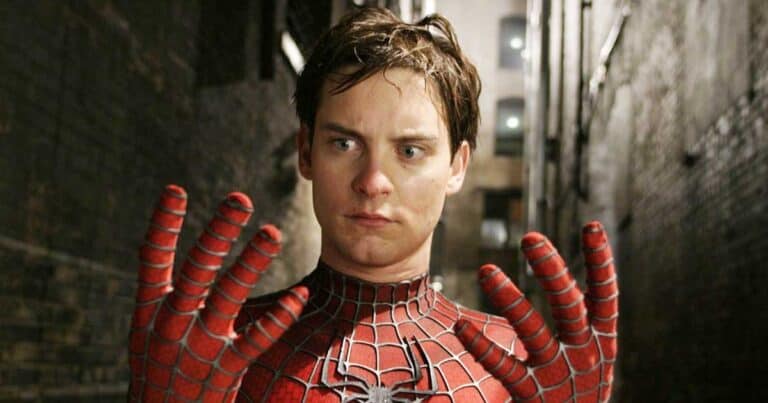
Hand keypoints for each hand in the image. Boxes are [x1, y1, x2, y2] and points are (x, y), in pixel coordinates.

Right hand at [128, 185, 307, 401]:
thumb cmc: (158, 368)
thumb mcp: (148, 329)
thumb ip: (160, 292)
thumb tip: (154, 241)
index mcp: (149, 311)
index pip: (153, 260)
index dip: (163, 226)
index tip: (175, 190)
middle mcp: (171, 324)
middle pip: (197, 270)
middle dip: (218, 233)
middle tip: (240, 199)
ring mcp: (198, 347)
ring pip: (228, 297)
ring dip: (250, 263)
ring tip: (272, 233)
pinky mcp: (225, 369)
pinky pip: (256, 340)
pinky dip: (279, 317)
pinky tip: (299, 296)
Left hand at [455, 221, 617, 401]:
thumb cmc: (578, 386)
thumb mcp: (589, 351)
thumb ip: (576, 318)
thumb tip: (561, 275)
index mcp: (601, 339)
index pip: (604, 294)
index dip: (600, 261)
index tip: (591, 226)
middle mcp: (585, 353)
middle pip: (569, 305)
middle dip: (552, 270)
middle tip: (530, 238)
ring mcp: (559, 374)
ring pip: (534, 331)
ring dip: (511, 299)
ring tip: (486, 271)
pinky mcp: (533, 395)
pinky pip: (504, 367)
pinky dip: (483, 347)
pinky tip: (461, 326)